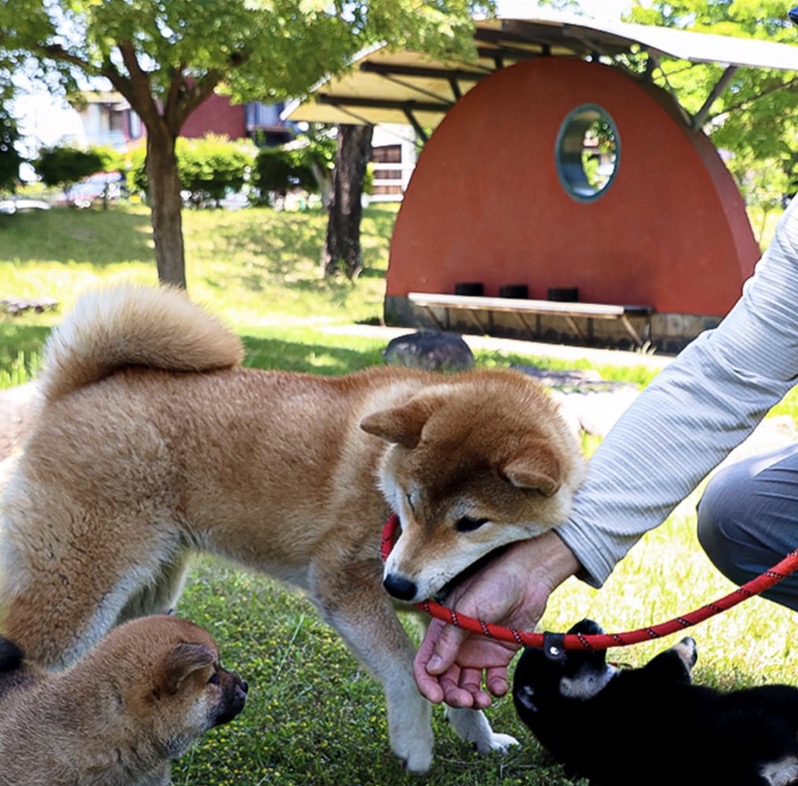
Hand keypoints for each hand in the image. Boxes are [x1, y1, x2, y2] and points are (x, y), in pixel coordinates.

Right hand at [412, 530, 579, 707]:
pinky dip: (494, 689)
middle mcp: (457, 644)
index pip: (425, 661)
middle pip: (445, 679)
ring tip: (483, 700)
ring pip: (467, 684)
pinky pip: (492, 680)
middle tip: (466, 700)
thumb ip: (449, 639)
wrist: (528, 577)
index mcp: (443, 629)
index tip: (435, 697)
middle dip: (452, 694)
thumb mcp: (467, 608)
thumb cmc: (494, 582)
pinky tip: (498, 687)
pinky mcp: (499, 655)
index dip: (426, 682)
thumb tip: (432, 669)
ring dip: (471, 697)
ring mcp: (478, 651)